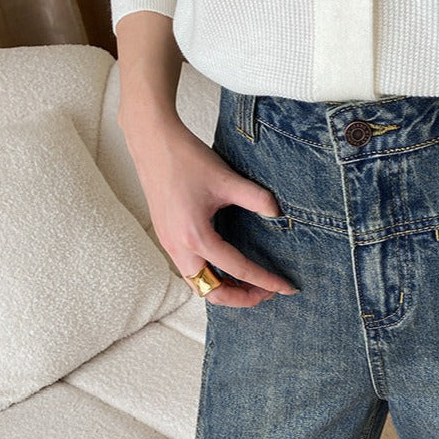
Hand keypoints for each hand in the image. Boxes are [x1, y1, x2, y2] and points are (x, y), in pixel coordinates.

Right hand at [123, 113, 298, 307]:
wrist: (151, 141)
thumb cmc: (185, 157)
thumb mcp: (227, 178)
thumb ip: (256, 199)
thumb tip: (279, 214)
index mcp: (196, 236)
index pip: (238, 270)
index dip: (266, 281)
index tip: (287, 287)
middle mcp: (179, 248)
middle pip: (214, 294)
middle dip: (243, 298)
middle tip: (268, 291)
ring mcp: (170, 245)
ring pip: (200, 287)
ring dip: (226, 290)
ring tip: (251, 283)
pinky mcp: (167, 239)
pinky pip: (191, 272)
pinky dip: (212, 278)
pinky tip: (228, 267)